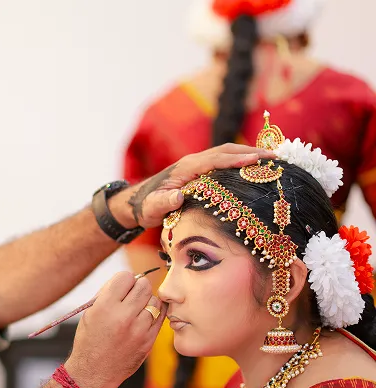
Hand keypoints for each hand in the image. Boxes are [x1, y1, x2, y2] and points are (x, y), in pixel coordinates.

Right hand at [64, 271, 165, 387]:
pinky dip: (154, 313)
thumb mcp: (90, 313)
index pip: (126, 277)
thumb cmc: (90, 339)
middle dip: (137, 288)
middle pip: (143, 285)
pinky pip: (160, 316)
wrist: (94, 372)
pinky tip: (145, 317)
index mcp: (105, 307)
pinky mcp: (149, 340)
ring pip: (154, 300)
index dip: (124, 280)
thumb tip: (128, 279)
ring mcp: (138, 330)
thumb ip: (108, 294)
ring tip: (136, 310)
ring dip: (147, 302)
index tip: (121, 288)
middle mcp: (123, 317)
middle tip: (131, 297)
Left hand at [112, 143, 276, 228]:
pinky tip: (256, 168)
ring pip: (227, 154)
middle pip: (226, 151)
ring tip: (273, 159)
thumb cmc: (147, 206)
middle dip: (251, 152)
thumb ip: (163, 203)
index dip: (236, 159)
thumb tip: (177, 197)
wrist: (139, 202)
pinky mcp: (201, 170)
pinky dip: (241, 161)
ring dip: (249, 154)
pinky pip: (225, 162)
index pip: (215, 159)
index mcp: (186, 167)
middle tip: (276, 157)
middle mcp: (194, 162)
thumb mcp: (153, 207)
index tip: (257, 160)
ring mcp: (198, 165)